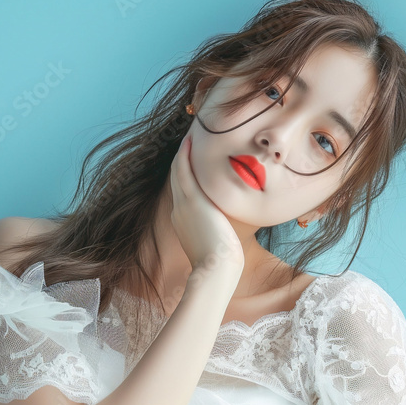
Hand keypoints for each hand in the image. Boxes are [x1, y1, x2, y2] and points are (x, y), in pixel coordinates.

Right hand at [168, 133, 244, 279]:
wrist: (216, 269)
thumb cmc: (222, 263)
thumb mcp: (218, 245)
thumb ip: (219, 233)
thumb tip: (228, 232)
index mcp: (183, 221)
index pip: (183, 192)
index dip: (186, 174)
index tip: (194, 160)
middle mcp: (179, 210)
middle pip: (177, 178)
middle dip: (182, 159)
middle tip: (190, 139)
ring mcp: (183, 204)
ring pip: (178, 171)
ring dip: (182, 152)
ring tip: (190, 135)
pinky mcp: (191, 201)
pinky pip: (183, 171)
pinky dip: (185, 155)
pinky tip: (189, 141)